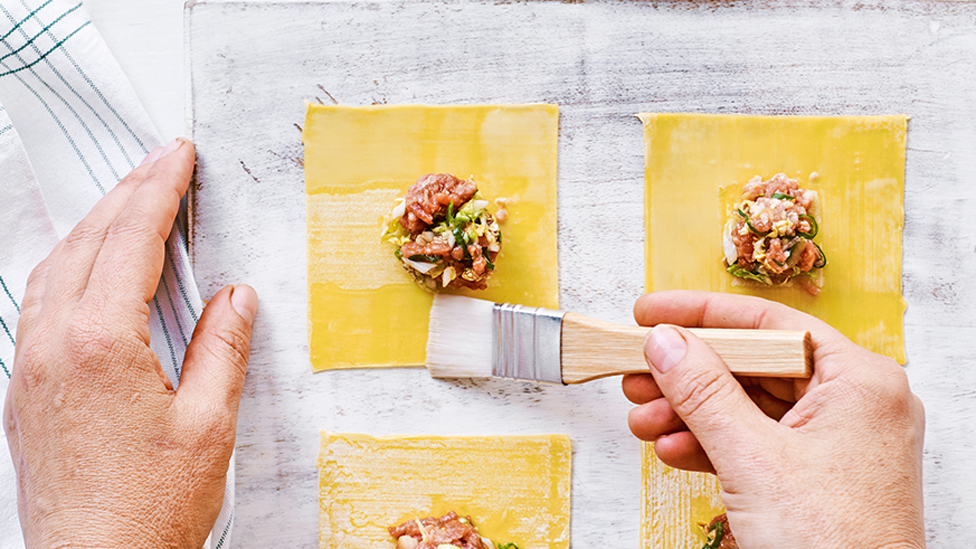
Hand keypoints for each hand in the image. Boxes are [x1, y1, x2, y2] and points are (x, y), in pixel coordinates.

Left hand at [4, 138, 257, 548]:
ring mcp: (28, 368)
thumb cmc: (151, 508)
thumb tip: (234, 296)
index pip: (130, 241)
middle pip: (84, 242)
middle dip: (125, 193)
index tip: (177, 155)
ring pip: (52, 269)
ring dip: (93, 227)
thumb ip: (221, 348)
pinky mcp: (23, 392)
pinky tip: (92, 272)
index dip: (158, 190)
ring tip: (129, 203)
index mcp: (99, 344)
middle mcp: (51, 346)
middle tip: (161, 162)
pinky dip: (70, 267)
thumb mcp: (208, 424)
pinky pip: (39, 303)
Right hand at [623, 291, 924, 548]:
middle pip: (752, 366)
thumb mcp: (753, 459)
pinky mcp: (817, 475)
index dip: (701, 315)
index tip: (650, 313)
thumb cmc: (834, 545)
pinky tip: (673, 449)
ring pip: (748, 407)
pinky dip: (712, 446)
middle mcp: (853, 402)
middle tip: (635, 371)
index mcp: (859, 380)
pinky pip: (756, 443)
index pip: (769, 323)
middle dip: (686, 376)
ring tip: (643, 418)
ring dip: (689, 414)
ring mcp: (836, 441)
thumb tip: (665, 342)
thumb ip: (703, 392)